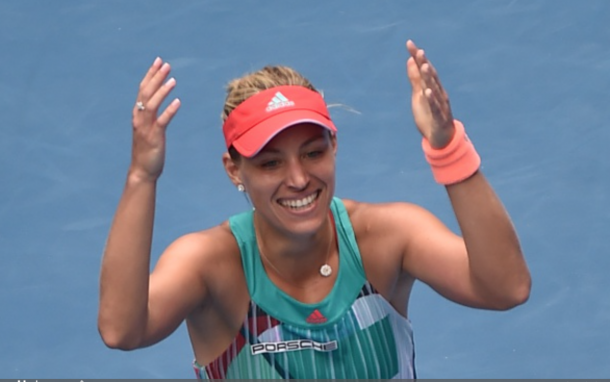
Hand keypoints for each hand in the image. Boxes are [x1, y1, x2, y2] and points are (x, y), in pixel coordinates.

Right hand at [130, 57, 180, 180]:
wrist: (142, 170)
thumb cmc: (147, 150)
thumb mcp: (148, 129)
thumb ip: (151, 116)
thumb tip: (159, 103)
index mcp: (137, 115)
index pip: (143, 90)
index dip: (150, 75)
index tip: (158, 62)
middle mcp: (139, 119)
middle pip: (146, 93)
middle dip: (156, 77)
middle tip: (166, 64)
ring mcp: (145, 128)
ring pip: (152, 105)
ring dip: (162, 91)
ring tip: (173, 80)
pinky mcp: (154, 137)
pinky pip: (162, 121)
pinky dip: (169, 111)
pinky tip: (178, 102)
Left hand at [406, 40, 453, 148]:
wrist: (440, 138)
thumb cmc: (429, 115)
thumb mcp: (418, 95)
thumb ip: (415, 79)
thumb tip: (410, 60)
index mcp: (432, 87)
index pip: (424, 68)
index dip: (417, 56)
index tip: (409, 43)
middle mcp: (438, 93)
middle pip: (430, 76)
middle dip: (425, 63)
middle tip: (419, 51)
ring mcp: (440, 104)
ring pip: (435, 89)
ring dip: (430, 78)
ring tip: (424, 66)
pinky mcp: (439, 117)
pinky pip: (435, 107)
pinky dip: (432, 99)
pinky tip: (428, 92)